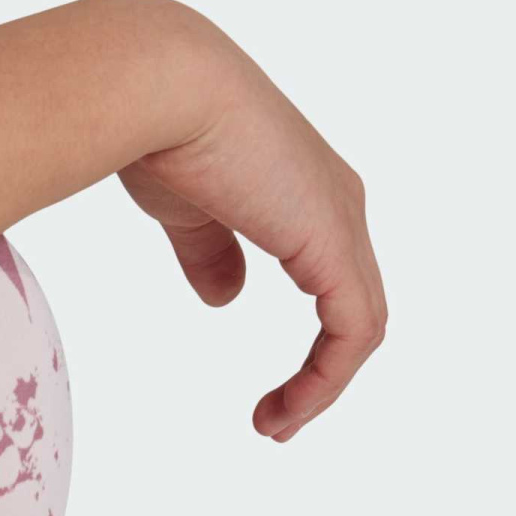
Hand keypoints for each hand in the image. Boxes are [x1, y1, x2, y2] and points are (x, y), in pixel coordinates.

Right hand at [119, 31, 386, 439]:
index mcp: (304, 189)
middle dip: (323, 373)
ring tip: (276, 426)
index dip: (312, 342)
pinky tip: (286, 409)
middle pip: (356, 306)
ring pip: (361, 325)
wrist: (155, 89)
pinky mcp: (332, 242)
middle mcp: (337, 201)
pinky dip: (326, 379)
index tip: (268, 391)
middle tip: (277, 420)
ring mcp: (340, 220)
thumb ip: (211, 252)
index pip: (334, 278)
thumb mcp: (186, 209)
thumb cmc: (154, 130)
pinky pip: (354, 330)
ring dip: (323, 387)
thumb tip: (226, 299)